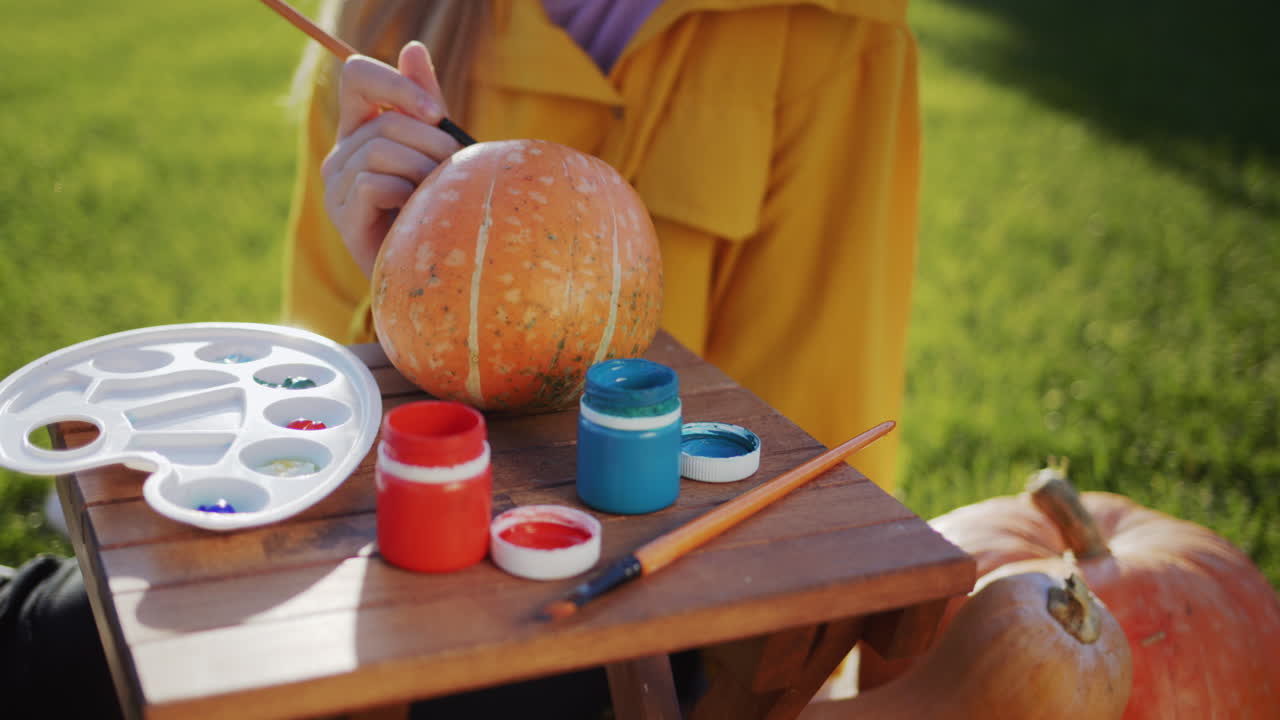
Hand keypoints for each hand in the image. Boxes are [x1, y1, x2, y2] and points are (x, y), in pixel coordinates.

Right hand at [322, 41, 462, 276]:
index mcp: (360, 128)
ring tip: (437, 194)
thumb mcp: (438, 148)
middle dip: (431, 142)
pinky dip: (404, 194)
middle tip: (454, 169)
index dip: (396, 85)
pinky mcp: (344, 217)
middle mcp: (341, 154)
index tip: (436, 114)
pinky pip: (372, 185)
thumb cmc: (439, 207)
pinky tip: (415, 212)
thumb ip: (425, 101)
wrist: (435, 270)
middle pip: (384, 122)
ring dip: (422, 170)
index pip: (357, 76)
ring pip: (380, 151)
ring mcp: (336, 187)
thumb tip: (412, 48)